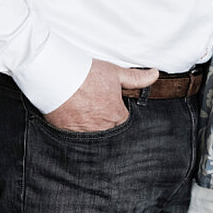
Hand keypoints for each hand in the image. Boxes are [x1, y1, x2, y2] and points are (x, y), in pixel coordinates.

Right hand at [43, 59, 158, 132]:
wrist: (57, 77)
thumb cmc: (87, 74)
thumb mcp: (115, 73)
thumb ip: (136, 77)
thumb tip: (154, 75)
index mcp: (116, 117)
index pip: (123, 124)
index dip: (118, 115)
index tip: (111, 108)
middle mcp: (102, 129)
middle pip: (109, 133)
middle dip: (105, 126)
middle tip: (96, 113)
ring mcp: (84, 135)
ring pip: (92, 138)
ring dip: (90, 130)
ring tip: (84, 116)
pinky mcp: (66, 135)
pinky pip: (75, 139)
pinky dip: (75, 132)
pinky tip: (72, 120)